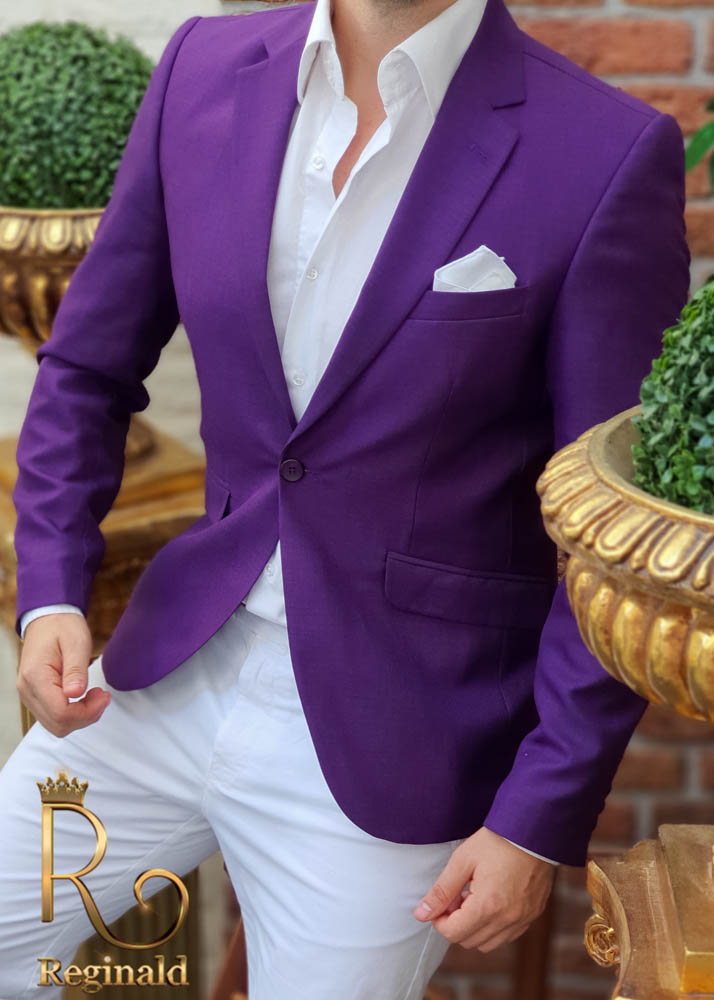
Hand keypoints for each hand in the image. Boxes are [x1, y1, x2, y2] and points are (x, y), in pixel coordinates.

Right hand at [17, 614, 110, 736]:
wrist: (48, 619)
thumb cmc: (62, 627)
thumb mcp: (76, 643)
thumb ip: (76, 670)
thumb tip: (75, 693)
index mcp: (36, 677)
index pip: (61, 713)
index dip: (87, 712)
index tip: (103, 696)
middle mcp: (28, 691)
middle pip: (58, 725)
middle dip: (85, 716)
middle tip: (101, 695)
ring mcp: (30, 695)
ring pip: (56, 725)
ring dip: (80, 716)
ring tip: (94, 694)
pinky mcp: (36, 696)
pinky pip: (54, 716)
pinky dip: (72, 713)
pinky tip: (84, 696)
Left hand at [413, 826, 554, 950]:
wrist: (532, 831)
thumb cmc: (497, 842)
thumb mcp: (463, 860)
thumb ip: (441, 891)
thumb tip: (421, 914)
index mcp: (488, 906)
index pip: (453, 933)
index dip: (440, 920)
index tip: (441, 902)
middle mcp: (507, 919)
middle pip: (469, 941)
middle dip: (456, 923)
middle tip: (457, 896)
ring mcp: (523, 920)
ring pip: (488, 944)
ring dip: (474, 927)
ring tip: (474, 897)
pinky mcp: (533, 915)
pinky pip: (507, 936)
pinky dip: (494, 926)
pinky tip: (491, 901)